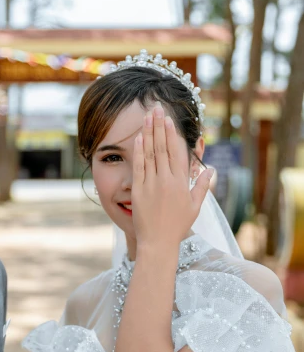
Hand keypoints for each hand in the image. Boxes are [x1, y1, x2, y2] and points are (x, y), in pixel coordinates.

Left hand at [132, 103, 211, 249]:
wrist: (158, 243)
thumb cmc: (177, 226)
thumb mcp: (195, 206)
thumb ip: (202, 186)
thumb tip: (211, 169)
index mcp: (182, 183)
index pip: (177, 152)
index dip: (172, 134)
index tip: (169, 120)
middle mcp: (167, 180)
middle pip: (163, 147)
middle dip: (159, 126)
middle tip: (156, 108)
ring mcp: (152, 185)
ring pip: (150, 153)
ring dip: (148, 133)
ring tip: (147, 116)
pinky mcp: (139, 191)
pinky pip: (139, 167)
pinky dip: (139, 152)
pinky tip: (138, 138)